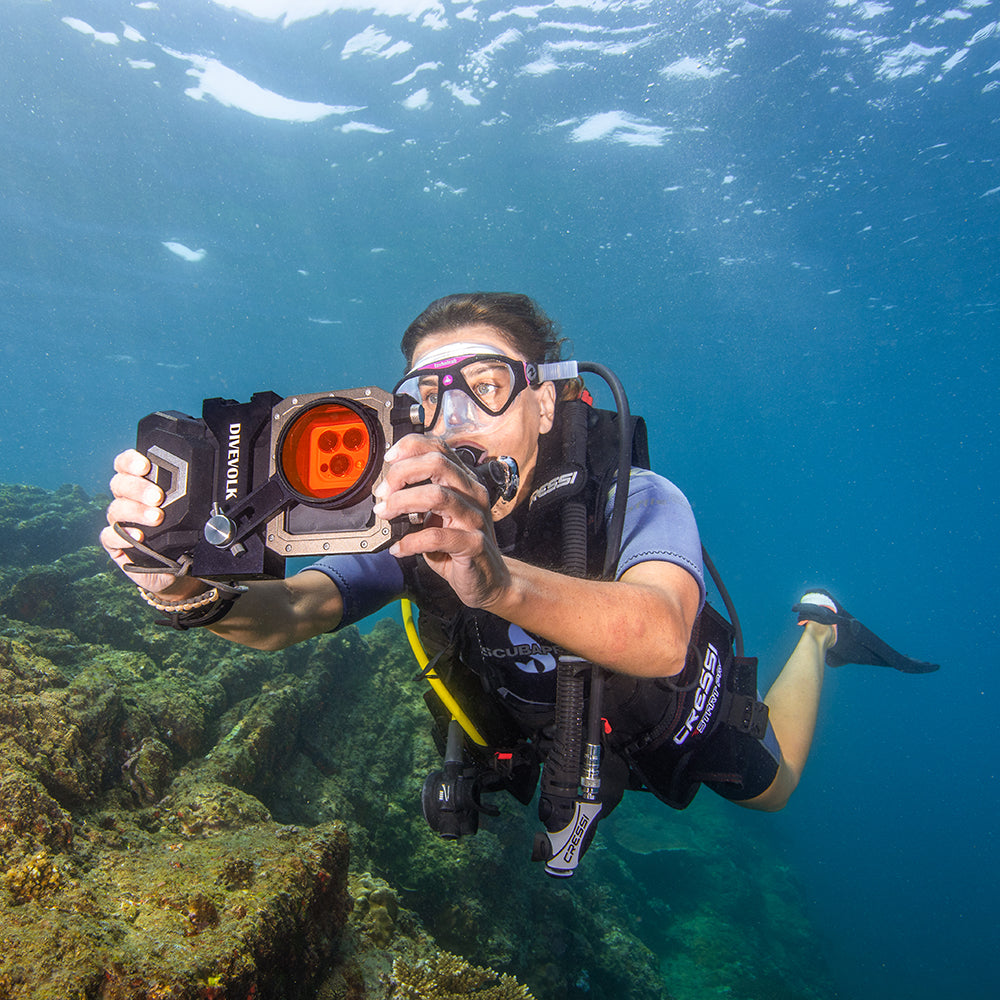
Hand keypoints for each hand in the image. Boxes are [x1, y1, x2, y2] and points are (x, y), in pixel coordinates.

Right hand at [100, 449, 204, 598]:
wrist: (180, 568)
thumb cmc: (185, 533)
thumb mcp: (191, 511)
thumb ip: (192, 495)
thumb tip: (214, 483)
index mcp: (141, 485)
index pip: (126, 464)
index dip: (131, 461)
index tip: (146, 465)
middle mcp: (127, 500)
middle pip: (120, 484)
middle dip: (138, 488)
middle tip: (158, 496)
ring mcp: (120, 522)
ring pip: (116, 509)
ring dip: (135, 511)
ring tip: (156, 518)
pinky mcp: (116, 545)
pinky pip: (108, 536)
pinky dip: (121, 535)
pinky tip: (138, 537)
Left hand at [372, 435, 510, 609]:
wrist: (489, 579)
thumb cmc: (460, 547)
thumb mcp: (440, 516)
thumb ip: (421, 498)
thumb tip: (386, 490)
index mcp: (465, 481)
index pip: (440, 448)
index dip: (410, 447)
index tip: (388, 459)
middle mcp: (473, 494)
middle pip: (437, 464)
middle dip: (402, 473)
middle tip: (383, 493)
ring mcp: (475, 518)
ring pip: (437, 495)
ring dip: (402, 502)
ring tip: (386, 514)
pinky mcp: (474, 544)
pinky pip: (436, 537)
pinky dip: (411, 542)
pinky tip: (399, 548)